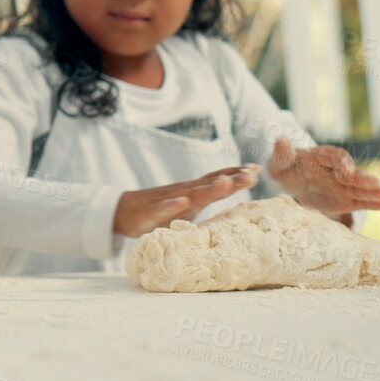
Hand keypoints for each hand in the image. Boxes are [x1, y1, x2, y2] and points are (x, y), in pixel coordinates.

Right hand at [113, 164, 259, 236]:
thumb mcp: (188, 207)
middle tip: (252, 173)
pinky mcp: (151, 211)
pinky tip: (182, 202)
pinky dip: (173, 205)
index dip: (237, 174)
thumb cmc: (158, 211)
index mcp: (194, 192)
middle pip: (210, 183)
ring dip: (209, 188)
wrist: (121, 211)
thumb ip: (208, 202)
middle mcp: (184, 192)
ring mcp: (168, 200)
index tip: (258, 169)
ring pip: (191, 193)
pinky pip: (163, 208)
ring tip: (226, 183)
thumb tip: (238, 207)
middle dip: (231, 178)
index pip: (218, 180)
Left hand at [267, 138, 379, 217]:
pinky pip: (362, 201)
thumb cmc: (285, 170)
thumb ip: (282, 153)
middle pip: (352, 173)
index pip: (334, 158)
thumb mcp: (278, 162)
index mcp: (322, 157)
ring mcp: (344, 185)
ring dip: (373, 192)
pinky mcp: (347, 199)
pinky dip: (375, 203)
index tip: (346, 171)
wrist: (293, 182)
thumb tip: (281, 138)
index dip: (341, 164)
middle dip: (362, 179)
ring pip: (359, 188)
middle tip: (376, 185)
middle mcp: (337, 170)